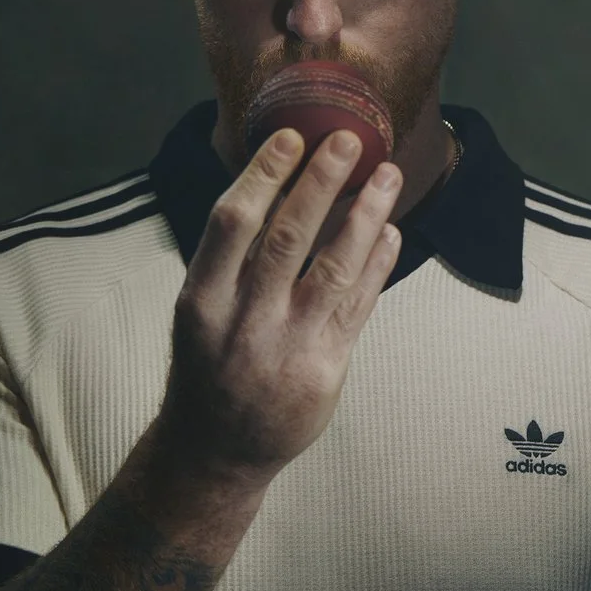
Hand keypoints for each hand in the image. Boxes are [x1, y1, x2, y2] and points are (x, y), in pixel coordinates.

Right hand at [156, 127, 402, 484]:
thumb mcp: (200, 310)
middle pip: (288, 238)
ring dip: (365, 215)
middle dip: (321, 182)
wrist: (215, 452)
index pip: (233, 223)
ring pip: (334, 269)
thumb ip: (232, 258)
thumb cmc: (208, 364)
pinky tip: (391, 232)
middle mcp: (244, 321)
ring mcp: (287, 348)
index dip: (262, 175)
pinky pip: (358, 306)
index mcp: (203, 299)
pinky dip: (377, 264)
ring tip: (387, 175)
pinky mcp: (325, 370)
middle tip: (347, 138)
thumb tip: (274, 182)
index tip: (290, 137)